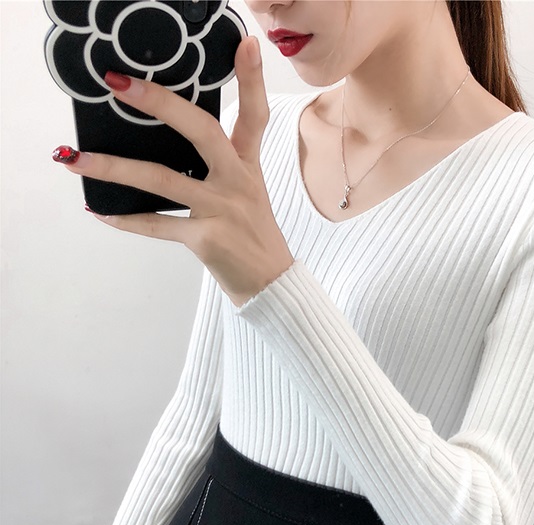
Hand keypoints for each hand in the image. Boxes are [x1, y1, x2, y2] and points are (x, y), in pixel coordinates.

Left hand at [53, 36, 293, 307]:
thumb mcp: (246, 192)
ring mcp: (222, 210)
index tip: (246, 45)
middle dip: (163, 105)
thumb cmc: (252, 234)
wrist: (269, 282)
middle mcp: (237, 182)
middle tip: (121, 85)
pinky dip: (126, 219)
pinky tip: (101, 210)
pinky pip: (157, 224)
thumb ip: (219, 165)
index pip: (255, 117)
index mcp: (248, 167)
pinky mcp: (206, 239)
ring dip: (113, 168)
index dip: (252, 80)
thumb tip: (165, 144)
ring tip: (75, 160)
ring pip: (162, 180)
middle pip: (203, 133)